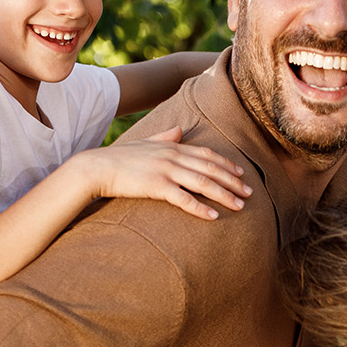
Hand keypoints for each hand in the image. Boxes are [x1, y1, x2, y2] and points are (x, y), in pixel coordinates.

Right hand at [87, 126, 250, 219]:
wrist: (97, 167)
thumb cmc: (120, 158)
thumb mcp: (145, 142)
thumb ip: (165, 136)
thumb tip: (180, 129)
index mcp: (173, 146)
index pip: (207, 155)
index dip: (227, 164)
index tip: (242, 174)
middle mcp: (173, 156)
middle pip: (211, 169)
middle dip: (233, 182)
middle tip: (250, 193)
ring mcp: (165, 171)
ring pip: (203, 183)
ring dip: (224, 195)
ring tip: (239, 206)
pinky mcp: (156, 186)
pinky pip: (184, 199)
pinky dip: (200, 208)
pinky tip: (213, 216)